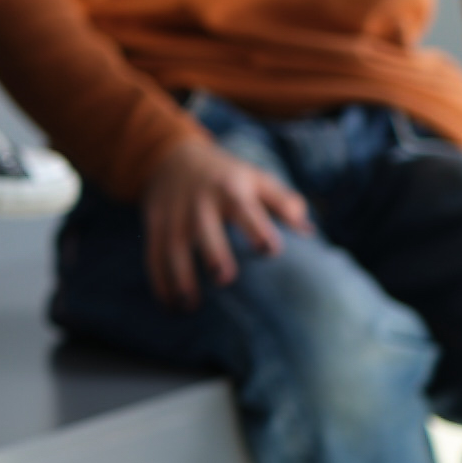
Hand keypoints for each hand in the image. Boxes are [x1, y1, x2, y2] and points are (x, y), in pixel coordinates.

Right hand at [135, 130, 311, 308]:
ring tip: (190, 306)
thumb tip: (308, 231)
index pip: (244, 208)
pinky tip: (170, 306)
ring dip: (179, 276)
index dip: (256, 228)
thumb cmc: (227, 176)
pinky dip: (159, 281)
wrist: (172, 156)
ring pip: (173, 246)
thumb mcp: (256, 178)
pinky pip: (153, 255)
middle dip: (212, 251)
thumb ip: (283, 202)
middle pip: (204, 228)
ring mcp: (174, 215)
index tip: (270, 251)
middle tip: (223, 278)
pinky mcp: (154, 226)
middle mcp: (200, 202)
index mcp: (230, 189)